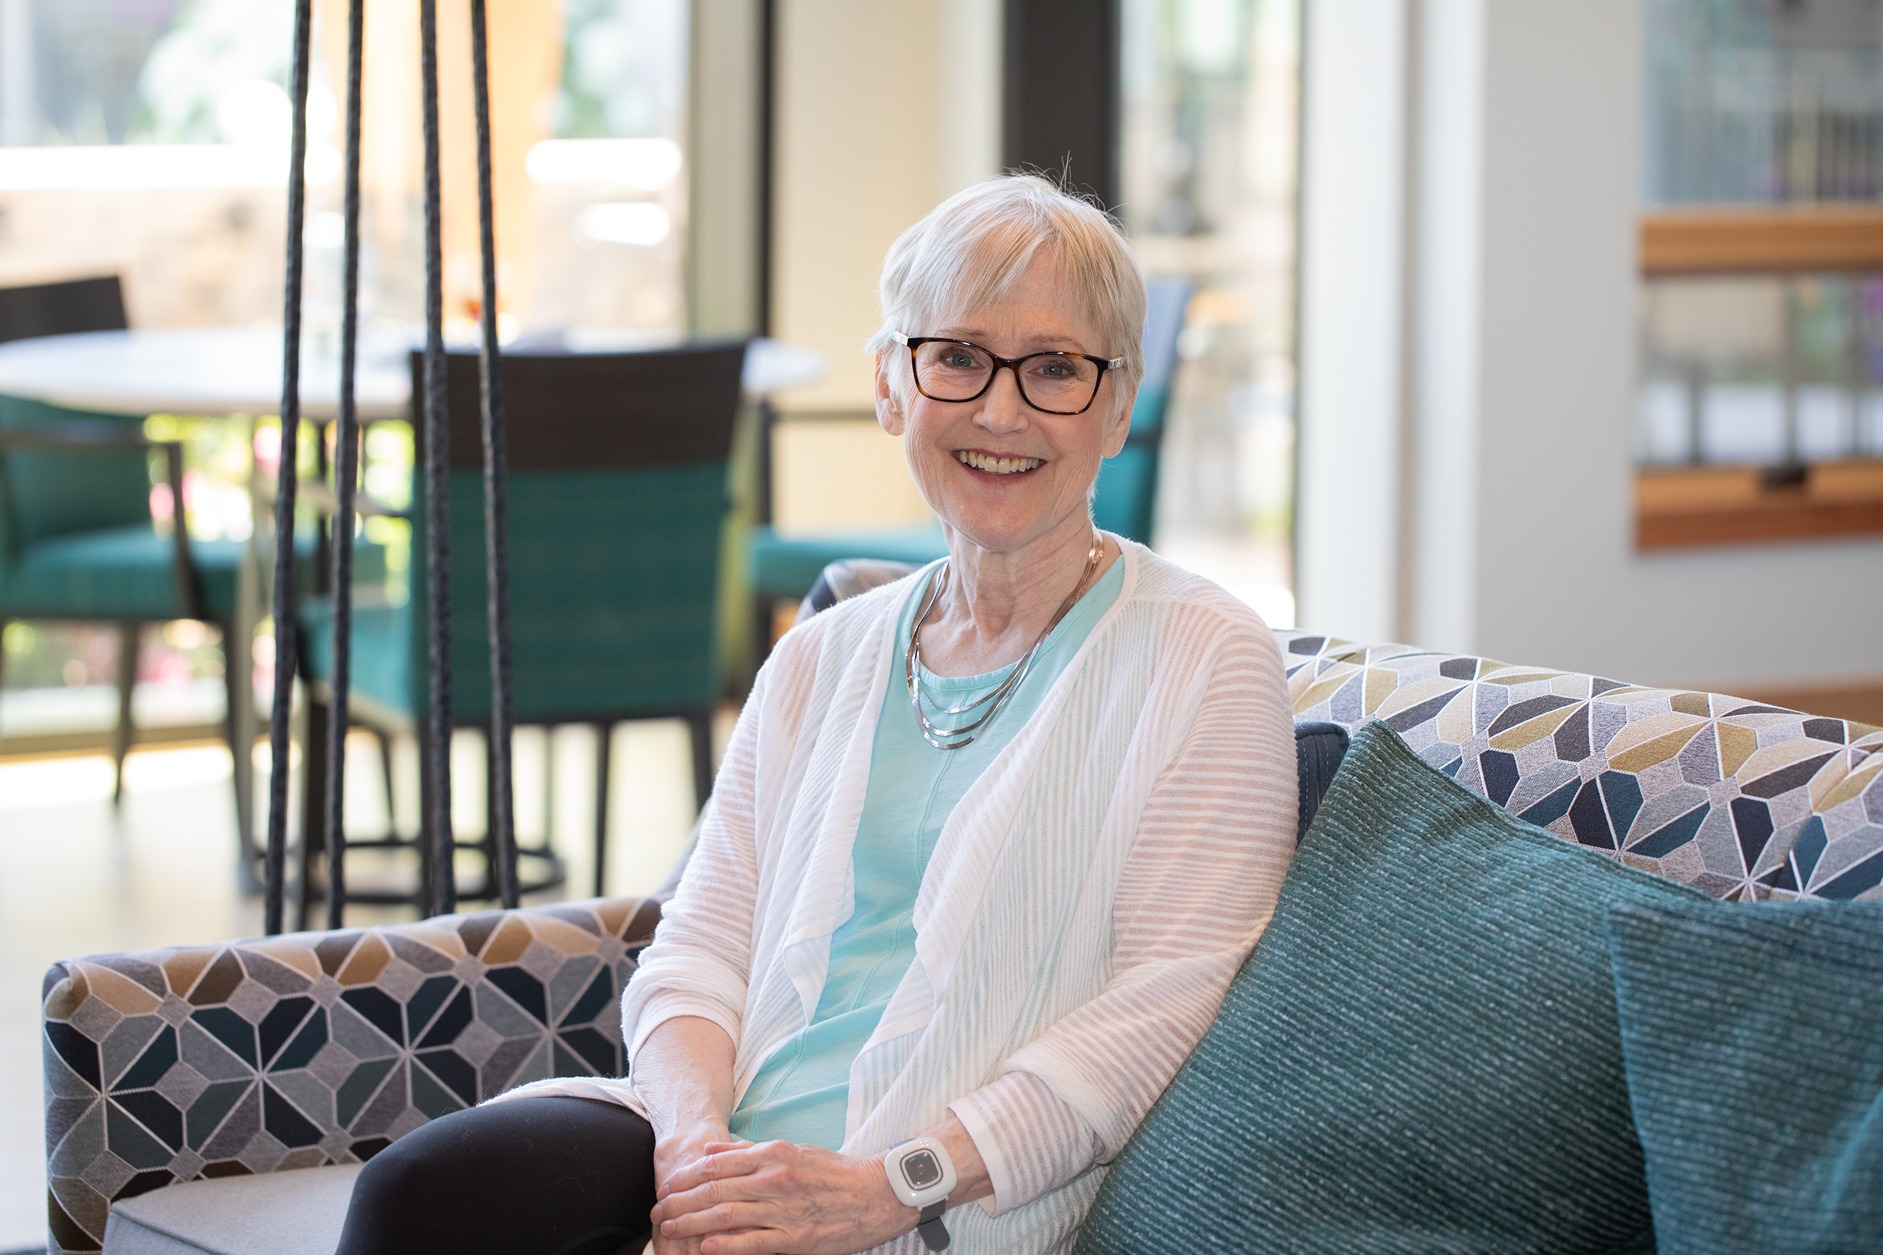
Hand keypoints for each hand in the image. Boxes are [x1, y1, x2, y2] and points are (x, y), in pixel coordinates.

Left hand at [651, 1140, 915, 1254]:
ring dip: (692, 1222)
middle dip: (681, 1200)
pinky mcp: (796, 1237)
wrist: (877, 1194)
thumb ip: (750, 1151)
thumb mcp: (793, 1150)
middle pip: (715, 1189)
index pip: (718, 1163)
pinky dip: (725, 1244)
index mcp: (775, 1153)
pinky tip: (704, 1246)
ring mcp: (785, 1209)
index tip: (667, 1184)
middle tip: (657, 1209)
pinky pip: (752, 1241)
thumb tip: (711, 1150)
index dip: (687, 1176)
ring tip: (669, 1228)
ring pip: (727, 1214)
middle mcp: (776, 1178)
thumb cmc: (834, 1172)